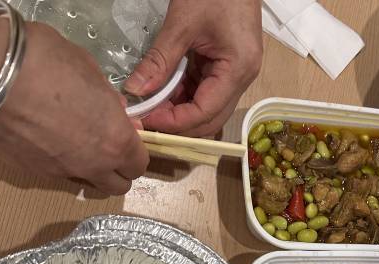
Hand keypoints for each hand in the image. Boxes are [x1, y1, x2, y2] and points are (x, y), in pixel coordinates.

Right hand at [0, 20, 148, 194]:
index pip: (139, 165)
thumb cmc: (44, 63)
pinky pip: (58, 175)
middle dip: (118, 171)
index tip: (126, 135)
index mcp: (116, 141)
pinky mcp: (33, 173)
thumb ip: (107, 99)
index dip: (135, 152)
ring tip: (76, 144)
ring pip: (88, 184)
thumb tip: (113, 111)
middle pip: (118, 186)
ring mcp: (61, 173)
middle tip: (108, 148)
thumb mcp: (88, 70)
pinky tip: (46, 139)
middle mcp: (93, 166)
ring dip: (91, 171)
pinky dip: (60, 164)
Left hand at [125, 0, 262, 136]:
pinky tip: (164, 95)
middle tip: (147, 120)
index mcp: (238, 70)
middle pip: (210, 120)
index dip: (175, 122)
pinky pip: (205, 95)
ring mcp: (236, 77)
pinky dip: (183, 98)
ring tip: (152, 107)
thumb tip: (135, 90)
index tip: (147, 119)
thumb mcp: (182, 23)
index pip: (205, 112)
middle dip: (178, 125)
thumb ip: (159, 60)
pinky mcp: (227, 71)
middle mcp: (242, 80)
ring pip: (207, 111)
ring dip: (180, 113)